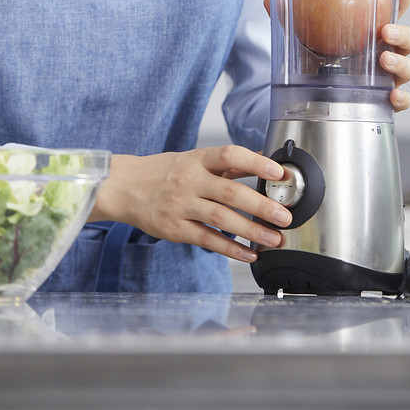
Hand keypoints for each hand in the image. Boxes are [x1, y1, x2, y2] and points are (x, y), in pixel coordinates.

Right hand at [89, 146, 292, 263]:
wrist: (124, 186)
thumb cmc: (164, 171)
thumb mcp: (194, 159)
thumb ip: (228, 162)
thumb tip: (264, 159)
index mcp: (197, 159)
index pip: (229, 155)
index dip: (255, 162)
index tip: (279, 172)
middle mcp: (190, 180)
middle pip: (230, 192)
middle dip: (261, 205)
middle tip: (285, 216)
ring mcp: (181, 205)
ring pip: (221, 218)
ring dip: (252, 231)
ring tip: (275, 239)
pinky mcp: (175, 229)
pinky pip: (207, 239)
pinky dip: (231, 249)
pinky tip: (250, 254)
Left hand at [262, 0, 409, 112]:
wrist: (315, 92)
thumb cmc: (321, 54)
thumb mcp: (308, 34)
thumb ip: (292, 17)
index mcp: (373, 26)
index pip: (395, 4)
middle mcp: (386, 48)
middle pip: (409, 37)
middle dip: (403, 32)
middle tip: (386, 30)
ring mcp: (389, 74)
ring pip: (409, 66)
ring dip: (401, 62)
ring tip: (384, 59)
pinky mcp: (385, 97)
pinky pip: (401, 99)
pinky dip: (401, 98)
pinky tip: (392, 95)